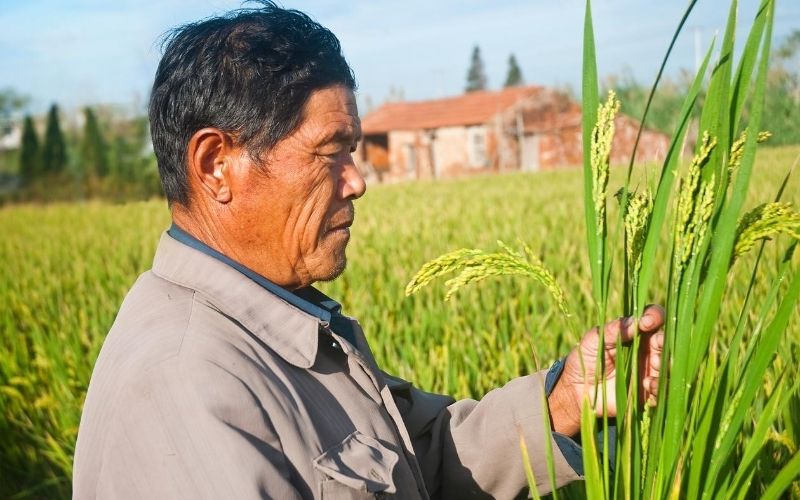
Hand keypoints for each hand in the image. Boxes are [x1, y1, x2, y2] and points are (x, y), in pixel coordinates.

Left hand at [547, 304, 664, 436]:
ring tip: (654, 365)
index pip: (653, 319)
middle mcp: (647, 351)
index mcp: (635, 334)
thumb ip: (613, 330)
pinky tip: (648, 384)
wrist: (577, 389)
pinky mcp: (649, 393)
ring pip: (670, 365)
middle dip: (666, 341)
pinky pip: (664, 389)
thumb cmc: (585, 358)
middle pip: (667, 341)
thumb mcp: (593, 340)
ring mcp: (650, 371)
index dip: (655, 316)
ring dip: (667, 364)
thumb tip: (635, 321)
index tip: (647, 321)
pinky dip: (661, 385)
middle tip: (657, 344)